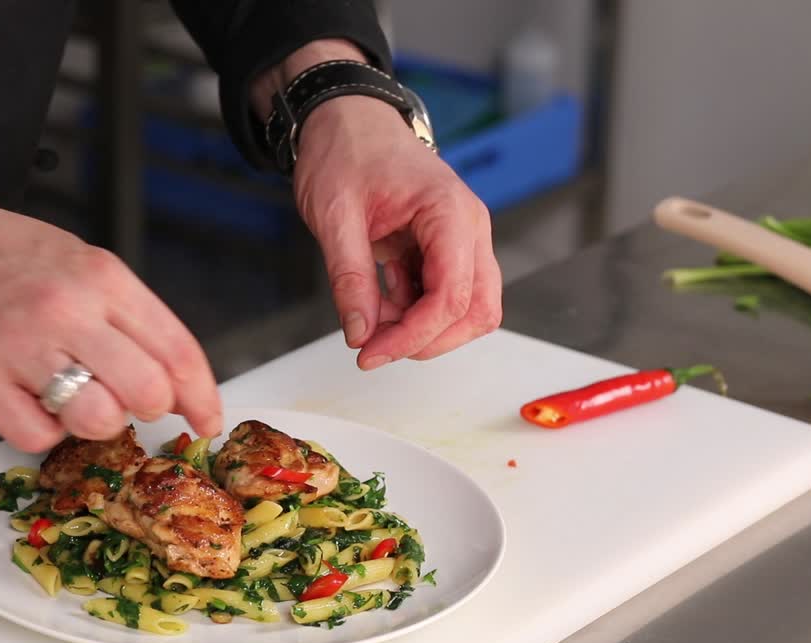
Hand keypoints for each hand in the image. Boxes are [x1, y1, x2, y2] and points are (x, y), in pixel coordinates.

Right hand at [0, 164, 222, 451]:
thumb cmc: (6, 256)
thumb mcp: (83, 263)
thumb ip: (130, 316)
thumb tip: (176, 380)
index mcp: (102, 278)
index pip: (176, 350)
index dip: (201, 396)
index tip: (205, 419)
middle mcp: (66, 310)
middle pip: (146, 392)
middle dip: (146, 407)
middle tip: (124, 397)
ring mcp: (20, 347)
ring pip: (97, 420)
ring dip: (94, 421)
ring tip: (69, 394)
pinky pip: (38, 437)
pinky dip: (41, 430)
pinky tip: (29, 400)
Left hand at [294, 95, 501, 368]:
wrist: (347, 121)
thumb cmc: (345, 152)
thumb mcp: (334, 215)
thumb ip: (348, 277)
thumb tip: (360, 332)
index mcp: (448, 211)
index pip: (453, 295)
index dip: (414, 335)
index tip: (371, 352)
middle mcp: (467, 227)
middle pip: (477, 310)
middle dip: (427, 340)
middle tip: (374, 348)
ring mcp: (460, 239)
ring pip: (467, 309)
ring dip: (422, 329)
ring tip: (372, 317)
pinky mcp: (445, 249)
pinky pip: (444, 296)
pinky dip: (414, 313)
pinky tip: (379, 302)